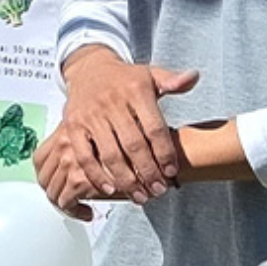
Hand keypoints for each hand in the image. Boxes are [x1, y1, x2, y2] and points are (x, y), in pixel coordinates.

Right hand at [34, 48, 199, 216]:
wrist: (88, 69)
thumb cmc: (124, 79)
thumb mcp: (150, 74)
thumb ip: (173, 80)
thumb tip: (194, 78)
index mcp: (136, 91)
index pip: (154, 128)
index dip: (165, 152)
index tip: (172, 171)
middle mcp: (112, 103)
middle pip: (134, 145)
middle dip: (148, 172)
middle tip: (159, 190)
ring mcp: (90, 116)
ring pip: (110, 155)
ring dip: (127, 180)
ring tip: (141, 196)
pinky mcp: (73, 127)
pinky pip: (85, 157)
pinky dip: (97, 175)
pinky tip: (111, 189)